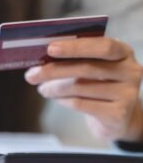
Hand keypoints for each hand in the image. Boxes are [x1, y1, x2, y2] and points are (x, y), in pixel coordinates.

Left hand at [25, 37, 142, 141]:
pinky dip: (63, 100)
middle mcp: (130, 71)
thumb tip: (40, 58)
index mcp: (123, 52)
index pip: (102, 46)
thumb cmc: (99, 84)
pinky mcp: (118, 114)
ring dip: (54, 88)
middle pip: (86, 68)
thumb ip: (76, 59)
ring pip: (80, 87)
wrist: (118, 117)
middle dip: (54, 70)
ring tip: (41, 88)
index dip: (75, 47)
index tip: (50, 48)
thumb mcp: (94, 66)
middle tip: (32, 75)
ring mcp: (127, 94)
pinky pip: (81, 104)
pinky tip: (55, 98)